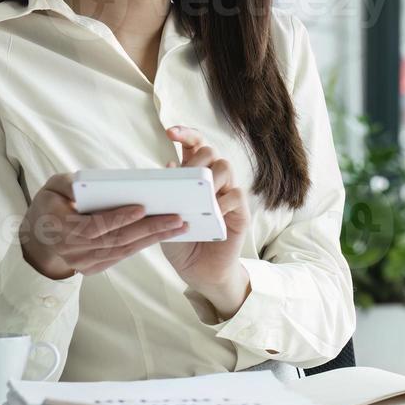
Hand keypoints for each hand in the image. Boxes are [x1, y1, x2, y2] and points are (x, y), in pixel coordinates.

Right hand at [18, 171, 187, 278]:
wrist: (38, 239)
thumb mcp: (51, 188)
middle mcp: (73, 251)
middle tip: (176, 218)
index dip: (118, 218)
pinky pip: (122, 256)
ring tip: (179, 226)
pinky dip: (144, 245)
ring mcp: (84, 263)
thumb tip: (87, 181)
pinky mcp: (94, 268)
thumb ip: (68, 183)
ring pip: (123, 250)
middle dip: (149, 228)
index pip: (94, 226)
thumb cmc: (48, 206)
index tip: (142, 208)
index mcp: (61, 229)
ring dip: (153, 238)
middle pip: (116, 240)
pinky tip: (164, 235)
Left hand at [158, 125, 251, 317]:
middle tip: (186, 176)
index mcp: (194, 178)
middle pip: (210, 152)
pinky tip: (212, 211)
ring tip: (199, 195)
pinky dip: (222, 200)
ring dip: (210, 177)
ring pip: (225, 167)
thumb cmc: (181, 242)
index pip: (194, 146)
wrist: (198, 272)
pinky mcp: (240, 211)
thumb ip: (167, 194)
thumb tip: (167, 166)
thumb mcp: (165, 218)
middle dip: (197, 158)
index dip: (185, 134)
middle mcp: (212, 182)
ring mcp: (227, 195)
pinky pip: (236, 194)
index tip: (170, 132)